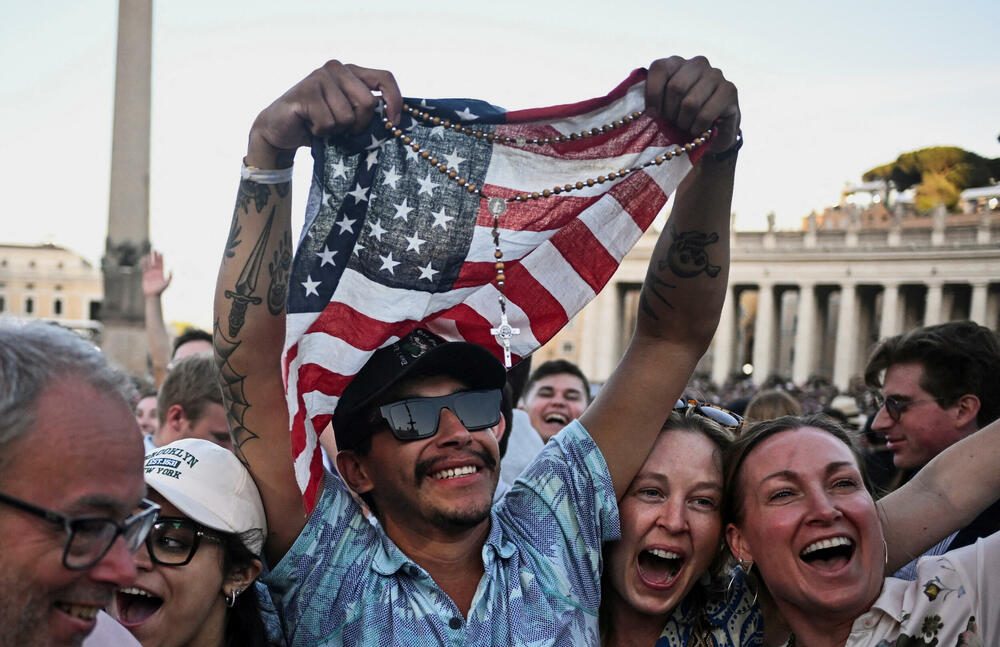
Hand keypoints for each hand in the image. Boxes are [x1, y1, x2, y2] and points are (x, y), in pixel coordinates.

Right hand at [141, 251, 171, 297]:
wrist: (153, 294)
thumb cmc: (161, 289)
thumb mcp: (167, 282)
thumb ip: (170, 275)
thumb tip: (172, 269)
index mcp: (162, 271)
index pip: (162, 261)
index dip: (161, 257)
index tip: (160, 253)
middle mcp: (156, 270)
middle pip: (155, 260)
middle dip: (155, 255)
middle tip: (154, 250)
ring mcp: (151, 272)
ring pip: (149, 262)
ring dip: (149, 258)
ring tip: (149, 255)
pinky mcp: (145, 274)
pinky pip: (144, 267)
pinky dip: (143, 263)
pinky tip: (142, 260)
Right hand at [246, 60, 402, 168]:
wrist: (280, 130)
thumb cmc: (319, 124)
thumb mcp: (349, 116)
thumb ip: (368, 111)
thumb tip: (394, 120)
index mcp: (351, 72)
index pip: (384, 78)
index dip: (394, 101)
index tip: (393, 123)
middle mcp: (336, 68)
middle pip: (367, 103)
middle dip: (359, 126)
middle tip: (343, 130)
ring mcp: (319, 77)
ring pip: (347, 117)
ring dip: (336, 130)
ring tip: (321, 124)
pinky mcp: (305, 92)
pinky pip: (327, 123)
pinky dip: (320, 132)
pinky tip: (309, 125)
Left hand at [645, 56, 739, 152]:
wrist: (709, 134)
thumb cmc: (679, 119)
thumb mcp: (660, 108)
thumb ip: (650, 101)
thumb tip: (646, 110)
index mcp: (676, 63)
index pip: (660, 68)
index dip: (653, 95)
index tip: (653, 113)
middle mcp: (697, 63)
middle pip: (676, 87)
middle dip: (670, 113)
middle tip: (672, 123)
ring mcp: (716, 75)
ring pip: (691, 103)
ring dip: (684, 122)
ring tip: (685, 126)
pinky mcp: (730, 90)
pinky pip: (705, 114)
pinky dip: (697, 128)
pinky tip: (697, 130)